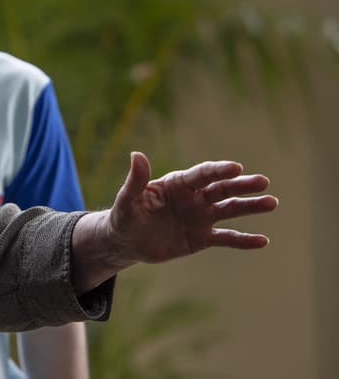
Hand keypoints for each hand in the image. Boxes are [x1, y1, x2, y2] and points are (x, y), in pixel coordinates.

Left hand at [108, 151, 276, 263]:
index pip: (202, 174)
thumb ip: (136, 180)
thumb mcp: (127, 199)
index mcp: (177, 184)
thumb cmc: (124, 216)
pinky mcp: (202, 238)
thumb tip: (136, 154)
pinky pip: (226, 238)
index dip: (218, 170)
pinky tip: (263, 241)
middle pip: (222, 189)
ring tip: (271, 203)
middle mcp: (194, 198)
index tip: (236, 168)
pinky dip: (243, 240)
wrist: (125, 241)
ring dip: (250, 207)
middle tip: (263, 182)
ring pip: (230, 210)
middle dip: (242, 185)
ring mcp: (200, 218)